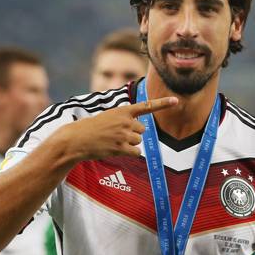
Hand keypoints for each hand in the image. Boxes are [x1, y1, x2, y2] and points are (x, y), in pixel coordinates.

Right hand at [60, 96, 177, 159]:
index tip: (176, 101)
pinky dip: (130, 153)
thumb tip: (139, 131)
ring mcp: (123, 135)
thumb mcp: (108, 116)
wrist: (77, 139)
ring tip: (113, 142)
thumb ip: (124, 119)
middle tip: (116, 134)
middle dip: (133, 134)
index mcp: (123, 111)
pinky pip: (136, 152)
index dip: (162, 104)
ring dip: (129, 144)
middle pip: (142, 130)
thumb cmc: (92, 128)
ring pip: (138, 141)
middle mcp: (125, 121)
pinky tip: (117, 150)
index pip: (146, 106)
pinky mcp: (121, 148)